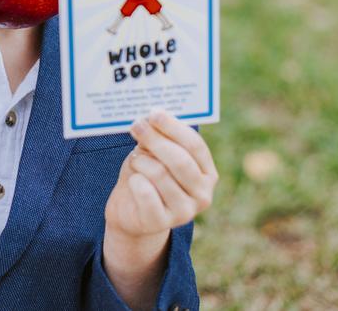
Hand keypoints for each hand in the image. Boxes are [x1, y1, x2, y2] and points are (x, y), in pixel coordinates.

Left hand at [104, 109, 217, 239]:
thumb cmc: (147, 173)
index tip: (154, 113)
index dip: (174, 127)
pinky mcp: (162, 223)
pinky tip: (133, 180)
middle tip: (137, 125)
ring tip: (135, 159)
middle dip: (156, 139)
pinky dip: (135, 180)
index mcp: (207, 173)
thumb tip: (152, 117)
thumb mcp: (155, 152)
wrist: (130, 209)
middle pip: (180, 160)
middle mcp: (202, 195)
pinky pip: (145, 194)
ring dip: (142, 161)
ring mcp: (185, 212)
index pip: (195, 145)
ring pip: (160, 174)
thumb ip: (159, 137)